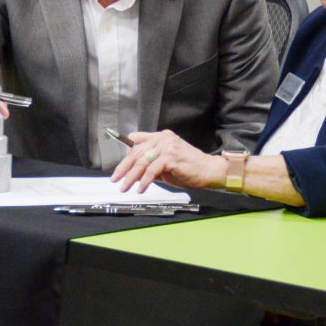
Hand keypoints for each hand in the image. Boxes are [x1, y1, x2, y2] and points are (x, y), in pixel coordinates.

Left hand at [110, 130, 225, 192]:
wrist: (209, 170)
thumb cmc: (190, 168)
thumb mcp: (167, 163)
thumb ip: (152, 162)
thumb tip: (135, 170)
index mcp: (162, 137)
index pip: (137, 141)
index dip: (126, 155)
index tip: (119, 168)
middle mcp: (163, 139)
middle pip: (136, 152)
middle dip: (124, 168)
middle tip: (116, 179)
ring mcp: (167, 146)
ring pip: (142, 162)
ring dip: (131, 177)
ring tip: (125, 187)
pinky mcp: (170, 157)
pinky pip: (152, 170)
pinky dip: (144, 181)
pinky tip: (141, 188)